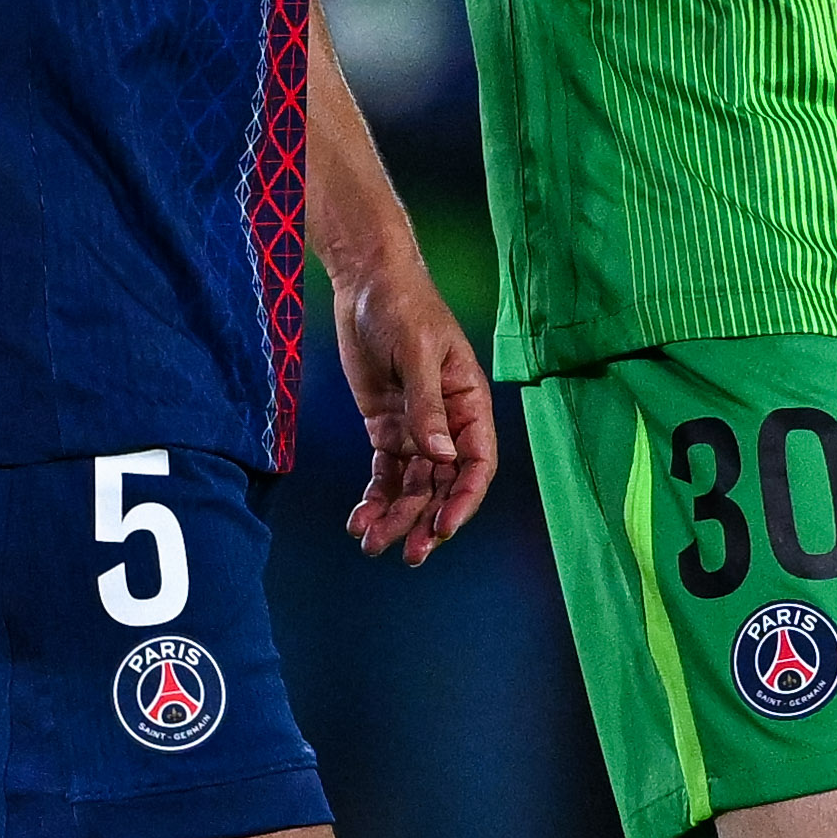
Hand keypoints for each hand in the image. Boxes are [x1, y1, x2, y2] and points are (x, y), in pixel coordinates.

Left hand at [331, 251, 498, 564]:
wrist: (366, 283)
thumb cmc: (403, 307)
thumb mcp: (416, 351)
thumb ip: (428, 405)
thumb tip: (442, 457)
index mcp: (469, 403)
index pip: (477, 462)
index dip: (464, 498)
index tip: (444, 527)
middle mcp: (447, 423)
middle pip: (442, 484)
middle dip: (425, 520)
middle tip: (409, 554)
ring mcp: (417, 428)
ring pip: (412, 486)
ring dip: (396, 517)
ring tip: (371, 544)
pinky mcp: (387, 428)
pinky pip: (385, 473)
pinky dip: (374, 497)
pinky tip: (359, 519)